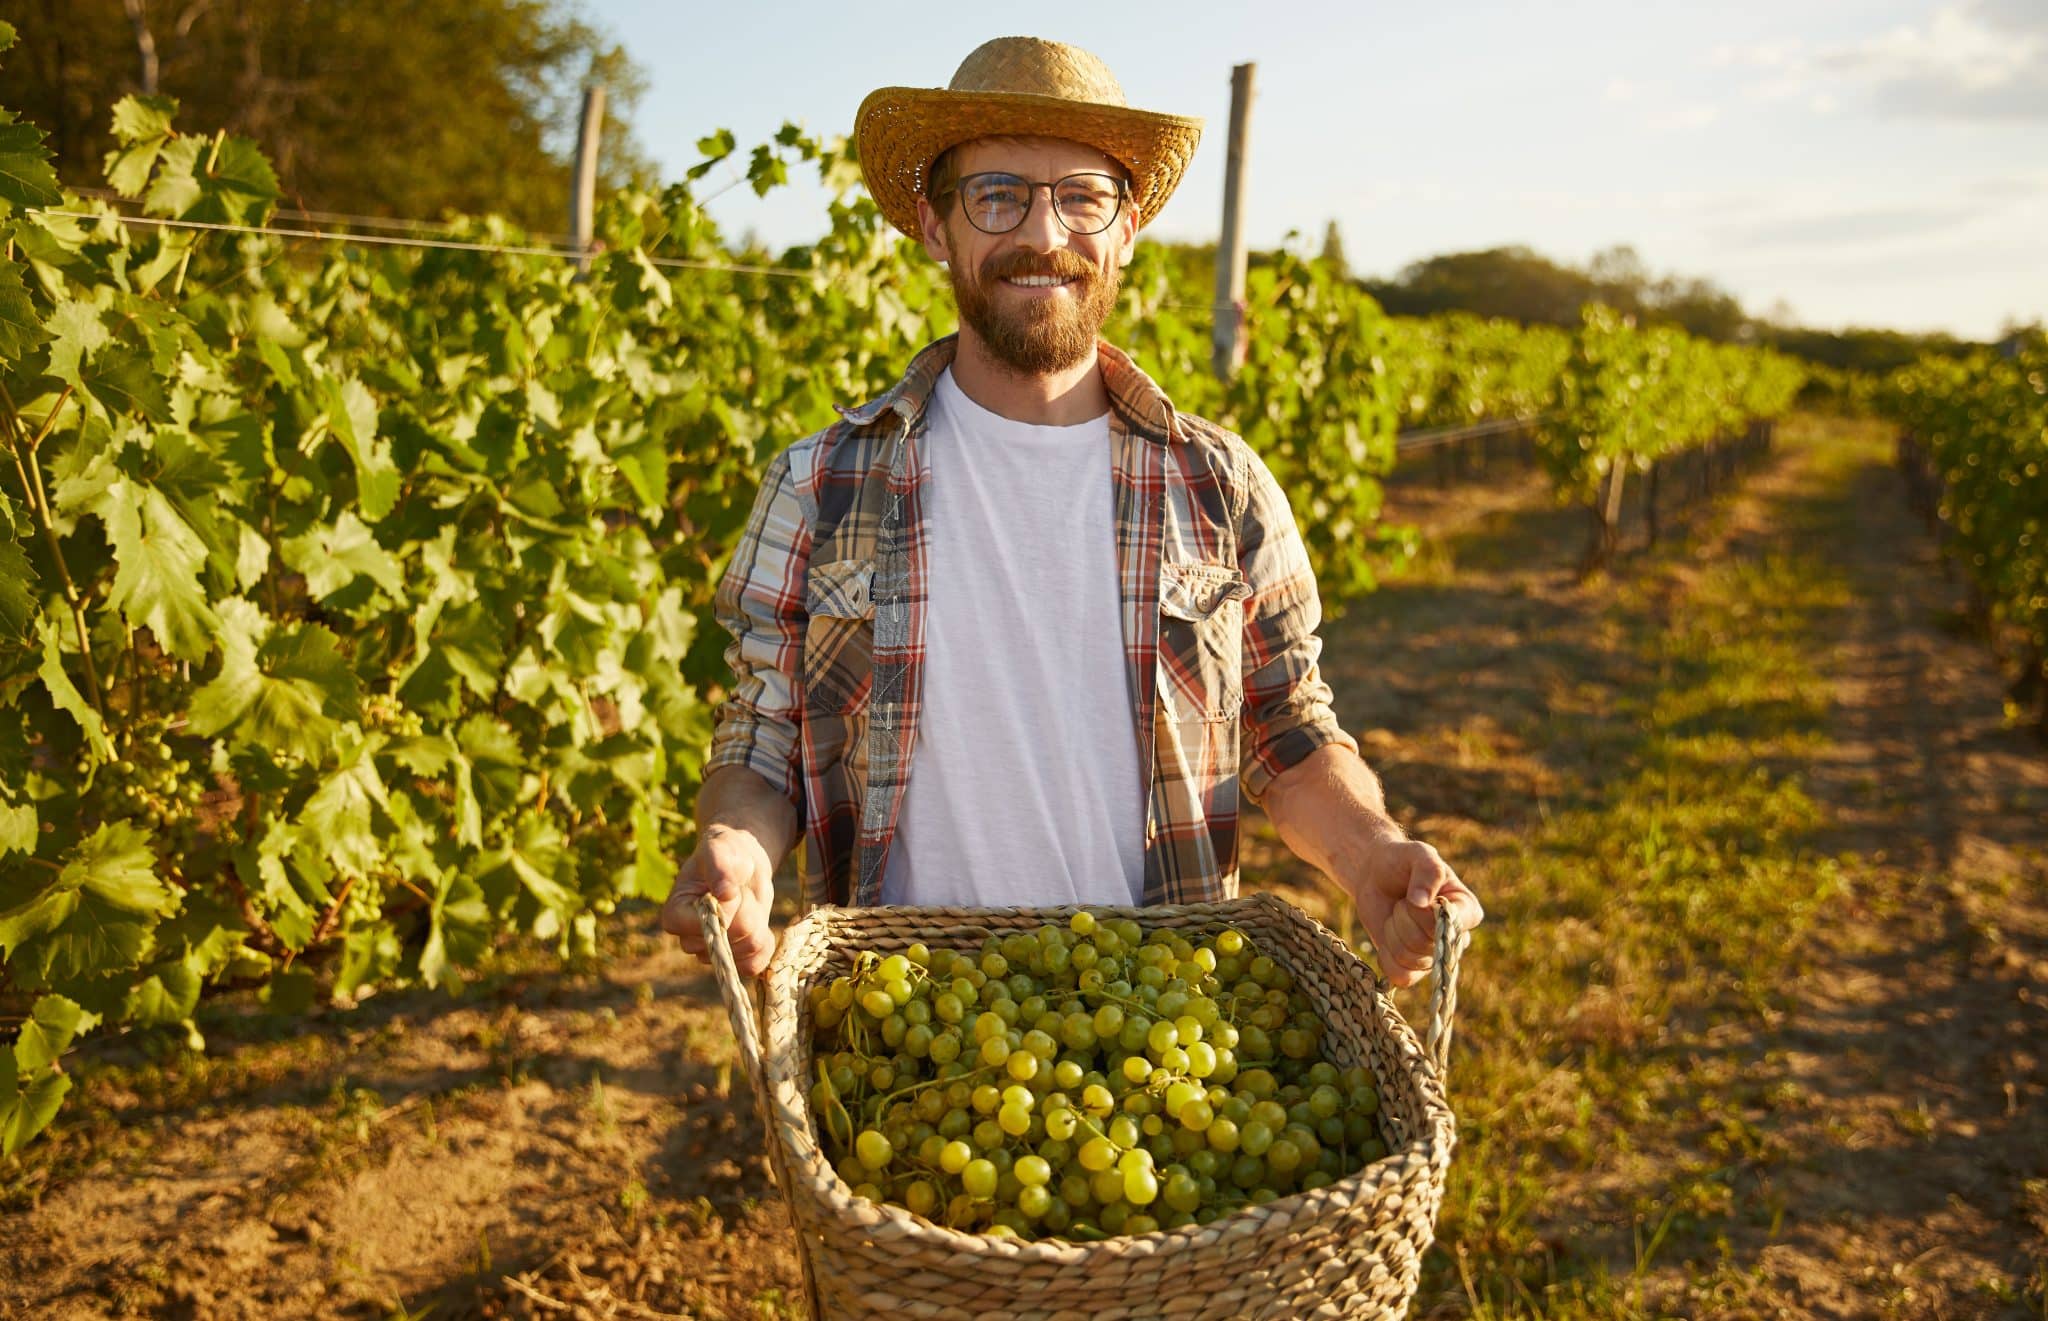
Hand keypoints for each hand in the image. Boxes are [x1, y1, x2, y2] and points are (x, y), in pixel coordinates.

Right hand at [660, 824, 777, 976]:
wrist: (743, 865)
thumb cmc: (725, 854)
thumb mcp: (720, 849)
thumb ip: (720, 867)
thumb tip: (724, 894)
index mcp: (676, 915)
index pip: (704, 927)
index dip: (727, 908)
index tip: (730, 888)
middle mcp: (689, 939)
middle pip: (729, 941)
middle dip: (745, 912)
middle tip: (740, 891)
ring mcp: (712, 953)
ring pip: (746, 950)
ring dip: (757, 922)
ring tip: (746, 902)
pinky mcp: (734, 959)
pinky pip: (754, 964)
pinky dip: (764, 942)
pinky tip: (759, 922)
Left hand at [1343, 835, 1482, 988]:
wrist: (1376, 876)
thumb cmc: (1403, 862)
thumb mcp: (1418, 854)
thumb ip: (1428, 871)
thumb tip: (1421, 903)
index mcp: (1467, 910)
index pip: (1450, 925)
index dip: (1424, 913)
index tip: (1416, 897)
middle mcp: (1455, 938)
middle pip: (1424, 943)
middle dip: (1402, 918)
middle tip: (1402, 901)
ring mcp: (1434, 956)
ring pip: (1409, 959)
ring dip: (1391, 933)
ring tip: (1396, 915)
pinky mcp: (1413, 969)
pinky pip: (1400, 977)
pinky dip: (1385, 956)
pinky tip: (1388, 935)